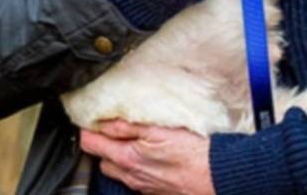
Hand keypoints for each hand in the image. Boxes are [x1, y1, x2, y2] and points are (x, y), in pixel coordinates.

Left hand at [81, 120, 213, 194]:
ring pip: (119, 172)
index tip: (92, 119)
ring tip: (133, 143)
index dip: (88, 129)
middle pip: (102, 161)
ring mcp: (142, 186)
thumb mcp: (160, 130)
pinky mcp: (155, 192)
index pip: (90, 144)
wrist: (218, 176)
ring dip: (119, 158)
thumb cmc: (194, 153)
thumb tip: (103, 121)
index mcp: (126, 158)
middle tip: (113, 129)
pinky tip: (151, 158)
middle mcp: (130, 175)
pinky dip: (136, 168)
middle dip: (103, 145)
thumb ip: (128, 126)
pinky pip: (135, 180)